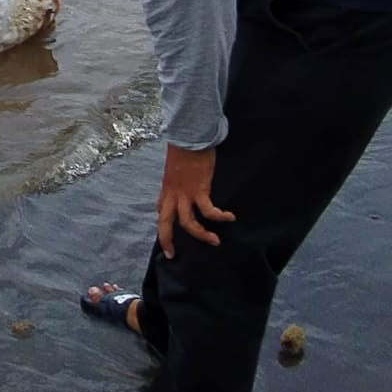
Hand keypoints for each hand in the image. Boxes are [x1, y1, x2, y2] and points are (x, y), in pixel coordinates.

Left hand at [157, 143, 235, 258]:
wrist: (189, 136)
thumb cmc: (183, 149)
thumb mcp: (175, 168)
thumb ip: (179, 179)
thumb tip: (186, 183)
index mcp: (166, 189)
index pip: (162, 212)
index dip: (165, 225)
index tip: (169, 237)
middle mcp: (172, 194)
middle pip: (165, 223)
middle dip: (167, 240)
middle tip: (171, 255)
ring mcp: (184, 193)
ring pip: (188, 223)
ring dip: (201, 235)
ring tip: (215, 242)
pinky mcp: (199, 190)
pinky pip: (208, 210)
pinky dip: (219, 216)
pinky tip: (229, 217)